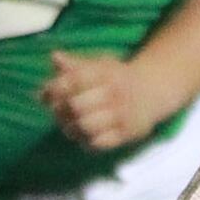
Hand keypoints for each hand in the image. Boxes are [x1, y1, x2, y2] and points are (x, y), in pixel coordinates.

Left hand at [38, 51, 168, 150]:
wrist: (153, 91)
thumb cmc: (117, 79)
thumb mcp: (99, 66)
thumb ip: (75, 65)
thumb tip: (55, 57)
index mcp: (105, 73)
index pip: (73, 80)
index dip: (54, 89)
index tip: (46, 96)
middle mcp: (115, 92)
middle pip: (75, 105)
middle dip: (60, 112)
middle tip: (58, 114)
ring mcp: (122, 113)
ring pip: (85, 126)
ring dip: (71, 129)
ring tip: (69, 127)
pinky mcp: (128, 132)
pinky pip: (99, 143)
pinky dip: (86, 141)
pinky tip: (84, 136)